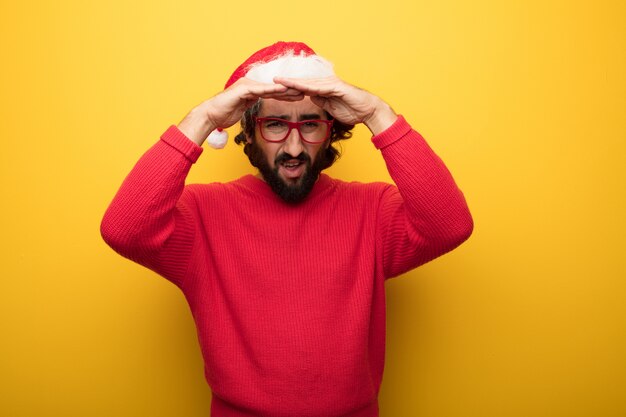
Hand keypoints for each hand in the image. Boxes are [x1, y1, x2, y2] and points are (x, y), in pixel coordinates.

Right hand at [178, 78, 303, 144]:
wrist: (210, 115)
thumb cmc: (224, 114)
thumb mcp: (241, 109)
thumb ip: (249, 104)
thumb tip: (255, 105)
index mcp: (251, 89)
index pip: (271, 92)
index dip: (285, 94)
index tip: (298, 97)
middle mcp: (249, 85)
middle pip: (273, 88)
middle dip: (289, 90)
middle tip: (304, 92)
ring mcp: (246, 85)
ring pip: (269, 87)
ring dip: (284, 89)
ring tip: (298, 90)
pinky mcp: (243, 89)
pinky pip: (260, 89)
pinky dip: (272, 89)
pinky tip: (283, 89)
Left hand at [273, 76, 396, 134]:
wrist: (368, 110)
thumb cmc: (352, 110)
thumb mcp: (331, 107)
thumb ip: (321, 101)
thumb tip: (310, 97)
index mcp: (323, 89)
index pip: (303, 88)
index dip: (290, 87)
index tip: (276, 88)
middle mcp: (326, 84)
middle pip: (303, 83)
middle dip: (287, 82)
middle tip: (272, 80)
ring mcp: (331, 84)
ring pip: (308, 83)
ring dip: (294, 82)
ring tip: (280, 81)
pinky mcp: (337, 87)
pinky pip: (320, 87)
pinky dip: (308, 87)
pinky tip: (298, 86)